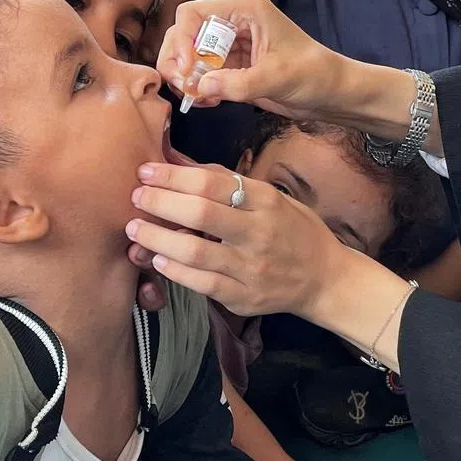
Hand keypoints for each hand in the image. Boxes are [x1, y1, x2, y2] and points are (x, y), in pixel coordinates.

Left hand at [124, 162, 347, 317]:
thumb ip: (227, 182)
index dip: (172, 176)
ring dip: (158, 238)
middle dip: (160, 202)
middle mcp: (260, 233)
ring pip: (195, 252)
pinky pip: (203, 284)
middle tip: (135, 197)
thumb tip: (179, 162)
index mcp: (266, 201)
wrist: (325, 278)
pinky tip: (158, 259)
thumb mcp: (271, 197)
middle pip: (200, 214)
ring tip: (135, 229)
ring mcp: (252, 268)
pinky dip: (176, 271)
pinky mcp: (245, 297)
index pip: (211, 183)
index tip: (146, 171)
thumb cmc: (293, 231)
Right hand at [157, 0, 346, 118]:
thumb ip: (237, 83)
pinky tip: (208, 102)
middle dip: (178, 60)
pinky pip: (202, 74)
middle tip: (184, 88)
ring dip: (186, 77)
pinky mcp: (232, 68)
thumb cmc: (314, 75)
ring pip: (189, 55)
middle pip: (184, 33)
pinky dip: (198, 88)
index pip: (193, 13)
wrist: (332, 94)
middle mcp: (233, 23)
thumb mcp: (277, 77)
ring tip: (197, 98)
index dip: (183, 39)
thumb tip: (199, 87)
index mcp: (245, 9)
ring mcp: (231, 46)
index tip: (189, 69)